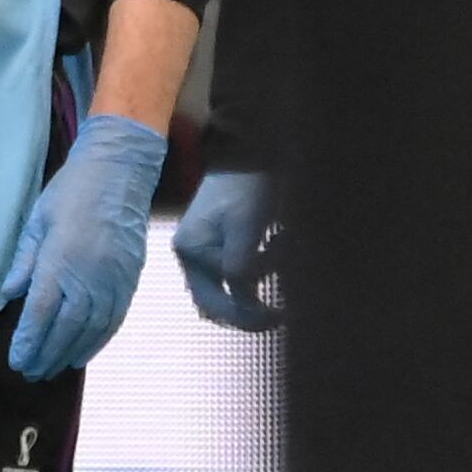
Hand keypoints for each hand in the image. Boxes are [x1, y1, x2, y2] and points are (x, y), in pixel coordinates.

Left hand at [2, 113, 168, 378]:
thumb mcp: (37, 221)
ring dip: (71, 352)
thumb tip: (9, 295)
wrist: (120, 171)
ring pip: (92, 327)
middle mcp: (90, 275)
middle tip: (31, 372)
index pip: (40, 312)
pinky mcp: (132, 277)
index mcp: (61, 260)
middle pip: (66, 327)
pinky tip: (84, 353)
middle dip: (46, 353)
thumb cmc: (71, 191)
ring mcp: (115, 278)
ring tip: (53, 369)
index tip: (17, 361)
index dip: (29, 341)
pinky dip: (100, 340)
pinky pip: (116, 317)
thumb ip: (24, 261)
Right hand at [172, 169, 282, 331]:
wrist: (246, 154)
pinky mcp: (214, 247)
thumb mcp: (247, 224)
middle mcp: (190, 255)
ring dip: (251, 293)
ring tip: (279, 267)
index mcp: (191, 248)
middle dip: (246, 312)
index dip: (251, 310)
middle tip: (279, 316)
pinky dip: (252, 277)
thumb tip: (244, 299)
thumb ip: (241, 263)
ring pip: (222, 292)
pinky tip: (273, 254)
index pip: (221, 293)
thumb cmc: (246, 185)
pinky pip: (230, 277)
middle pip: (213, 303)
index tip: (282, 314)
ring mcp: (199, 253)